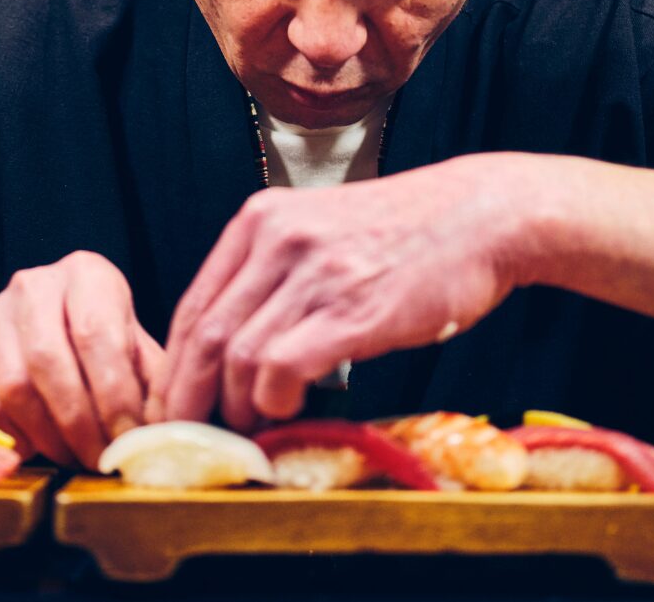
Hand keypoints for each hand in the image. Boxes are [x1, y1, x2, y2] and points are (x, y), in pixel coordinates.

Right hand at [0, 250, 165, 468]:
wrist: (22, 339)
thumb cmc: (91, 349)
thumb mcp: (129, 350)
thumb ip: (153, 382)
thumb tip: (171, 430)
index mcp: (87, 274)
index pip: (98, 334)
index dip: (115, 395)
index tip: (129, 440)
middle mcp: (35, 284)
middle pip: (51, 361)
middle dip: (80, 422)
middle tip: (100, 460)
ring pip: (15, 386)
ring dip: (48, 435)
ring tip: (74, 458)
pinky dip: (15, 437)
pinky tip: (38, 448)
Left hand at [163, 156, 528, 430]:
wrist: (481, 215)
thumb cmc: (407, 232)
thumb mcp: (321, 229)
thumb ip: (274, 274)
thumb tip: (235, 347)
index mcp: (261, 219)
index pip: (192, 304)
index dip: (173, 366)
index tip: (172, 405)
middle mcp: (277, 238)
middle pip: (202, 336)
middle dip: (186, 399)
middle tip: (186, 438)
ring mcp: (314, 272)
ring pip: (238, 357)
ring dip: (236, 408)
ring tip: (249, 432)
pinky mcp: (351, 308)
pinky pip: (283, 368)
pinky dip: (275, 402)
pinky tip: (287, 412)